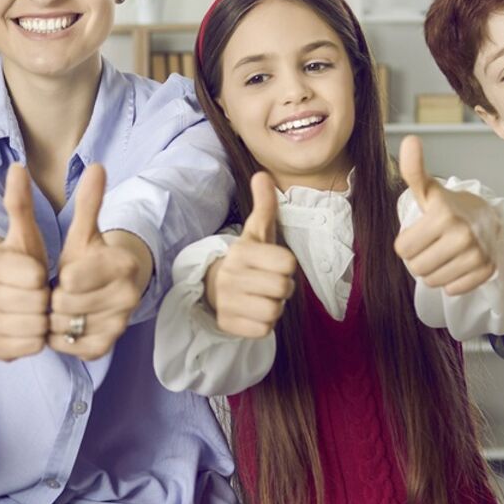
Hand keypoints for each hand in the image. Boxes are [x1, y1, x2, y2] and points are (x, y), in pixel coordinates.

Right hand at [0, 164, 49, 360]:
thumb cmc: (11, 259)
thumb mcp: (21, 233)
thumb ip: (20, 203)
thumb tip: (18, 168)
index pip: (35, 276)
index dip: (43, 275)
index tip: (37, 273)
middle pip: (36, 304)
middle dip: (45, 299)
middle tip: (39, 294)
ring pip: (35, 328)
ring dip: (43, 320)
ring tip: (36, 309)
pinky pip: (29, 347)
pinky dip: (36, 339)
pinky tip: (30, 325)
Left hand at [51, 165, 148, 359]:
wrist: (110, 290)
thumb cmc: (90, 258)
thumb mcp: (84, 231)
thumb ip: (88, 203)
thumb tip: (97, 166)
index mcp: (122, 264)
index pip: (71, 278)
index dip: (59, 277)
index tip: (64, 273)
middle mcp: (128, 296)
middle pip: (65, 304)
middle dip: (54, 298)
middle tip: (60, 292)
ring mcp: (119, 324)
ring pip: (65, 327)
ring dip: (54, 319)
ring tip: (61, 307)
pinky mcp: (107, 347)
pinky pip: (70, 347)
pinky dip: (59, 338)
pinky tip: (64, 323)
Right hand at [204, 172, 297, 338]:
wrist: (214, 286)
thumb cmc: (247, 259)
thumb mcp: (256, 231)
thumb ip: (264, 205)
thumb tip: (262, 173)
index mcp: (241, 251)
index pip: (288, 263)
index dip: (286, 265)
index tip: (274, 263)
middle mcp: (231, 276)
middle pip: (283, 289)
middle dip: (282, 287)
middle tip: (269, 282)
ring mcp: (227, 301)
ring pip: (275, 311)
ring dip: (274, 307)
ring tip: (261, 297)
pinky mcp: (227, 324)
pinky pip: (264, 330)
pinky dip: (263, 324)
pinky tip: (253, 312)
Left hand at [393, 135, 497, 295]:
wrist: (485, 216)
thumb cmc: (447, 206)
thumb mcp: (427, 189)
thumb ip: (413, 169)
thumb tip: (410, 140)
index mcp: (443, 216)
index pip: (402, 250)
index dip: (406, 243)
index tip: (419, 232)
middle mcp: (463, 236)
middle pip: (416, 268)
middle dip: (418, 258)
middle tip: (431, 243)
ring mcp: (478, 254)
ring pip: (433, 281)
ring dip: (433, 270)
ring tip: (443, 252)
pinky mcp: (487, 270)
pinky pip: (453, 290)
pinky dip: (452, 280)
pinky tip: (457, 263)